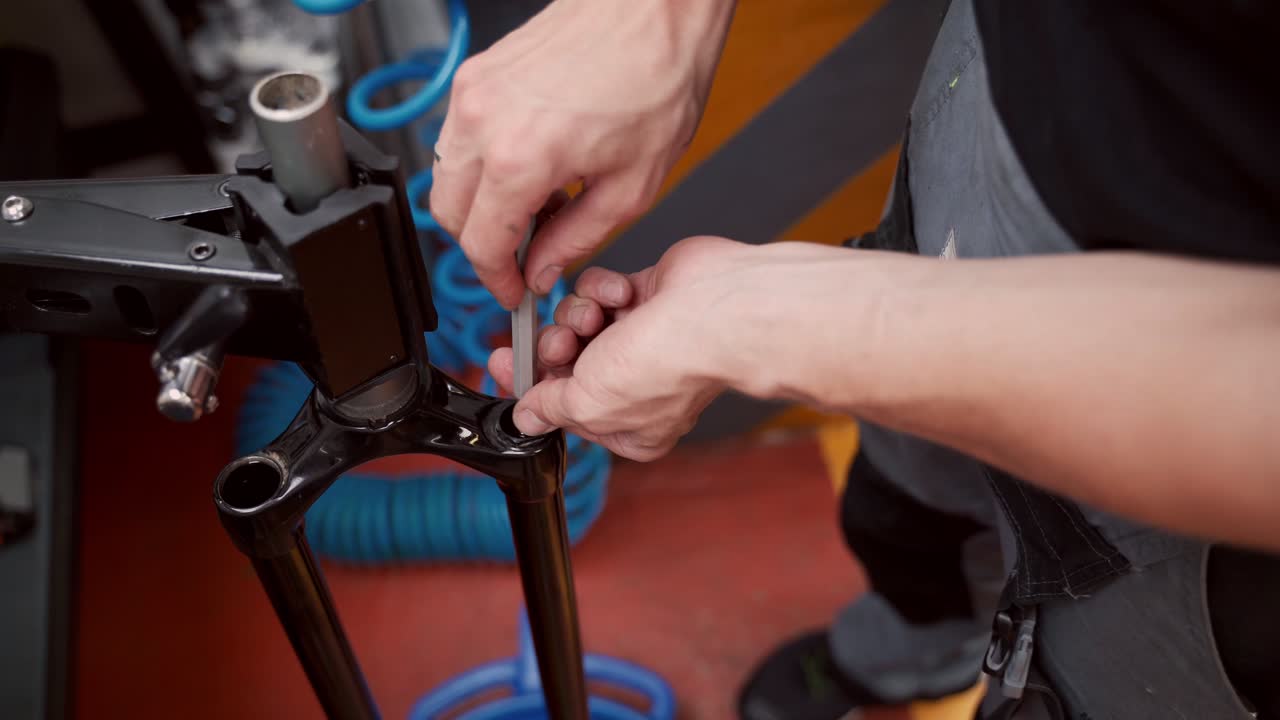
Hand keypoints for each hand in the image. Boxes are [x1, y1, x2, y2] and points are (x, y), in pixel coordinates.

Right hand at [430, 0, 735, 307]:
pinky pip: (457, 140)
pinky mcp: (475, 74)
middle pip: (450, 216)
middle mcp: (483, 123)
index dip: (498, 281)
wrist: (653, 8)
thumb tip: (542, 270)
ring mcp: (472, 93)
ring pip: (445, 177)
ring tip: (538, 207)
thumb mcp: (631, 186)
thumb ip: (575, 240)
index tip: (515, 292)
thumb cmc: (656, 77)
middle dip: (483, 247)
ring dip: (480, 206)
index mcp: (521, 158)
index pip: (480, 246)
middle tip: (527, 256)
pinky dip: (481, 167)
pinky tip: (530, 168)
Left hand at [487, 236, 749, 459]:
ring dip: (579, 314)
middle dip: (556, 346)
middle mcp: (635, 386)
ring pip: (579, 322)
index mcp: (628, 427)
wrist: (713, 308)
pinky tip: (620, 295)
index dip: (529, 384)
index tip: (503, 361)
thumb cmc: (665, 363)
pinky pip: (599, 290)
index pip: (562, 407)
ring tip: (596, 316)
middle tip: (562, 342)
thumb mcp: (588, 402)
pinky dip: (602, 289)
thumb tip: (527, 418)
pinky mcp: (646, 298)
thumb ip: (551, 408)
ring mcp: (642, 339)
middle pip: (566, 363)